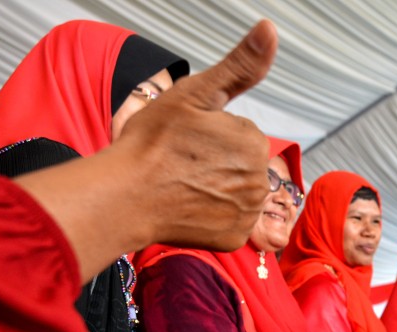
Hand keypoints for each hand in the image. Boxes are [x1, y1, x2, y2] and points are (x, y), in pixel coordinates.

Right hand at [17, 20, 278, 280]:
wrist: (126, 196)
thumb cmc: (153, 143)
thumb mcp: (195, 93)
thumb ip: (239, 65)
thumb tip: (270, 28)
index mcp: (254, 142)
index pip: (239, 133)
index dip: (210, 134)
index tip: (186, 141)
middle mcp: (260, 180)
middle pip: (241, 164)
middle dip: (217, 162)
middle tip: (181, 164)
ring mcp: (248, 212)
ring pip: (236, 191)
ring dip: (216, 188)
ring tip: (182, 185)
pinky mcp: (233, 238)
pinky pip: (229, 222)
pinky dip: (212, 217)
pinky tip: (189, 209)